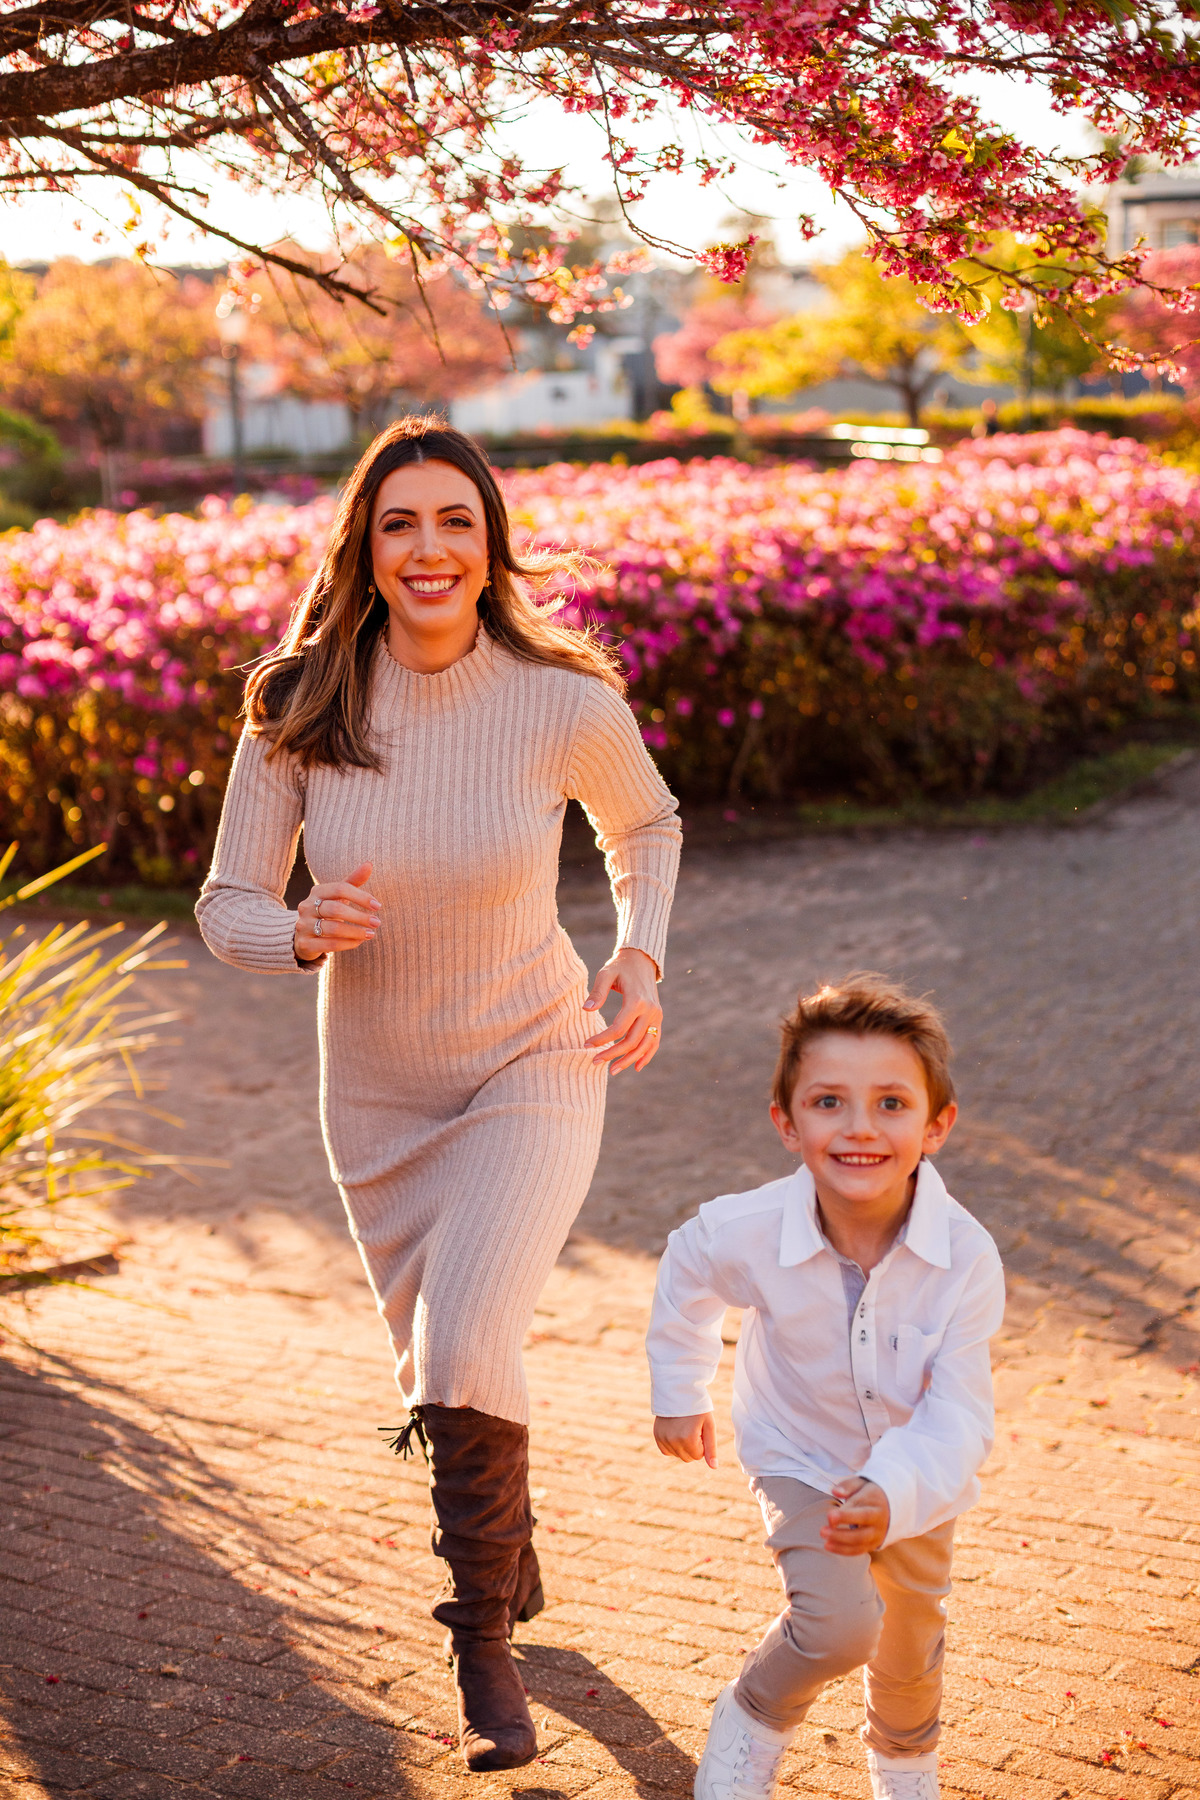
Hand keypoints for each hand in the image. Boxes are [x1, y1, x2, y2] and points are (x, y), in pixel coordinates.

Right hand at [294, 862, 379, 962]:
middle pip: (336, 909)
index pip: (340, 888)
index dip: (360, 896)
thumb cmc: (327, 911)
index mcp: (316, 891)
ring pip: (333, 929)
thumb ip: (353, 881)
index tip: (377, 906)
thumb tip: (369, 864)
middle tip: (377, 922)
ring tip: (371, 934)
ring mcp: (303, 926)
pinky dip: (347, 944)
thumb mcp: (338, 895)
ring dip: (356, 932)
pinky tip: (359, 942)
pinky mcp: (304, 944)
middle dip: (359, 917)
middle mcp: (306, 907)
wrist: (303, 934)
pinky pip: (329, 945)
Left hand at [583, 946, 662, 1073]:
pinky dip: (647, 1055)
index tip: (586, 1044)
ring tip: (612, 1071)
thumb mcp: (606, 973)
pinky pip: (655, 1041)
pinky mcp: (658, 1018)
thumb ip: (597, 992)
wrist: (641, 960)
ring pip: (644, 1045)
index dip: (601, 1039)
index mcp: (637, 1001)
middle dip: (612, 1054)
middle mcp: (650, 1010)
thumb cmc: (620, 966)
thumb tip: (586, 1009)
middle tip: (594, 1061)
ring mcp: (657, 1016)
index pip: (618, 1028)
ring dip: (629, 1060)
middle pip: (631, 1041)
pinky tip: (635, 1067)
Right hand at [654, 1413, 716, 1467]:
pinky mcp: (657, 1436)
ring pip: (677, 1455)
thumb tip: (714, 1467)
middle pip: (688, 1458)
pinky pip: (666, 1451)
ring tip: (683, 1427)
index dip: (702, 1443)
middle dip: (693, 1446)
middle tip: (692, 1428)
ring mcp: (663, 1438)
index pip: (699, 1456)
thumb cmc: (697, 1409)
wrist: (678, 1391)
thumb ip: (711, 1448)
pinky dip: (672, 1445)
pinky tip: (675, 1432)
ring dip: (682, 1446)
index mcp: (688, 1439)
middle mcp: (673, 1441)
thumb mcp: (709, 1426)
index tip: (699, 1429)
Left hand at [821, 1477, 889, 1555]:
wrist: (890, 1506)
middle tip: (822, 1531)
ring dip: (840, 1544)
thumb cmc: (869, 1493)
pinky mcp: (873, 1544)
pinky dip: (843, 1550)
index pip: (861, 1514)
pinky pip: (858, 1550)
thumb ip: (848, 1486)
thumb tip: (835, 1491)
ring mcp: (877, 1536)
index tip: (829, 1516)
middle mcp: (879, 1523)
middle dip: (840, 1534)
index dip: (845, 1516)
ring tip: (824, 1541)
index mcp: (877, 1506)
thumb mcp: (861, 1484)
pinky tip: (829, 1546)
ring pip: (859, 1544)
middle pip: (861, 1533)